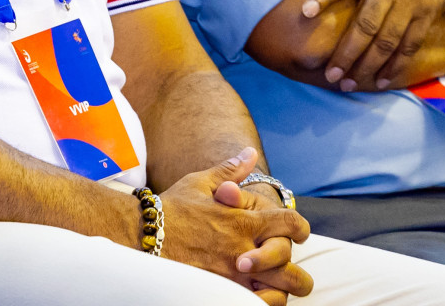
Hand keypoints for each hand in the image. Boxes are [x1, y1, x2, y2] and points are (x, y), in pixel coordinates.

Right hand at [158, 147, 311, 301]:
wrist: (144, 234)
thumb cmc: (172, 207)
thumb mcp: (200, 182)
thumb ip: (230, 170)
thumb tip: (251, 153)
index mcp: (243, 221)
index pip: (290, 225)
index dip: (300, 228)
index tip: (297, 232)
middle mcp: (243, 251)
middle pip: (292, 270)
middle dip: (297, 273)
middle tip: (288, 270)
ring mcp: (233, 277)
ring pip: (279, 295)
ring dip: (279, 291)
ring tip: (272, 288)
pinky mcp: (221, 291)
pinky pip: (255, 305)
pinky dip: (260, 302)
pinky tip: (253, 295)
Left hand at [301, 0, 444, 92]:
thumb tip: (315, 0)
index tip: (305, 12)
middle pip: (365, 25)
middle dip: (346, 54)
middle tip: (330, 75)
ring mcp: (409, 2)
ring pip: (386, 41)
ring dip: (367, 66)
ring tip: (349, 84)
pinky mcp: (426, 16)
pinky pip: (408, 46)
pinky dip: (394, 67)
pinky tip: (380, 81)